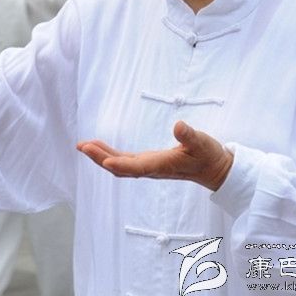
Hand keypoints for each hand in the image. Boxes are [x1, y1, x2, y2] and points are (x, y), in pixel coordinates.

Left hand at [76, 121, 233, 191]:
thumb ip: (190, 136)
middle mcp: (152, 169)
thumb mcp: (202, 143)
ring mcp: (148, 167)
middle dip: (99, 157)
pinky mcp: (148, 163)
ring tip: (83, 146)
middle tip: (82, 146)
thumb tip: (178, 125)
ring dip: (100, 157)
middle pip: (120, 167)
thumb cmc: (208, 155)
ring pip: (119, 165)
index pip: (137, 167)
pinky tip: (100, 148)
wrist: (213, 170)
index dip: (120, 165)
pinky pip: (124, 162)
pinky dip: (109, 155)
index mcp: (162, 165)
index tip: (103, 161)